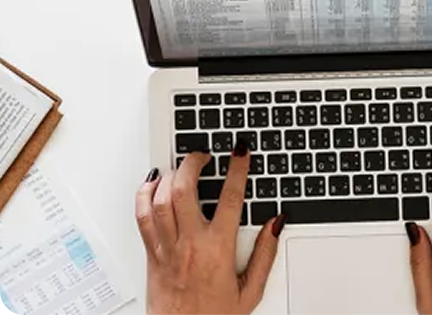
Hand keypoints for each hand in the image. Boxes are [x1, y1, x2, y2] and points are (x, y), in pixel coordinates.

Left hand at [135, 144, 284, 314]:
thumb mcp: (250, 292)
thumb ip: (265, 255)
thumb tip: (274, 225)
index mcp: (218, 250)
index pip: (230, 198)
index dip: (237, 170)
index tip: (240, 153)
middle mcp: (190, 244)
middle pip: (186, 189)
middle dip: (194, 163)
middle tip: (203, 155)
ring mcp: (167, 248)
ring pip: (161, 199)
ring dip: (171, 176)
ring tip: (181, 166)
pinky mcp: (151, 254)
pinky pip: (142, 217)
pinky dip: (144, 195)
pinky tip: (153, 184)